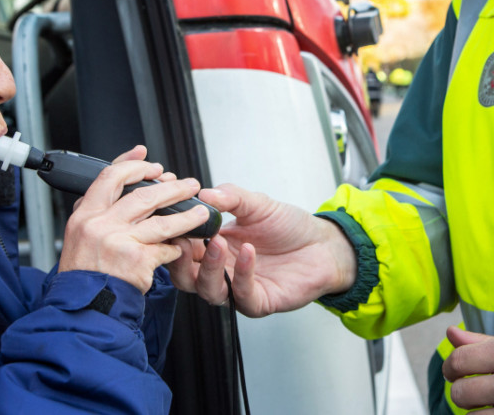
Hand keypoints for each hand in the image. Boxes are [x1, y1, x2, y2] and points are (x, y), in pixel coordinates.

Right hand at [58, 146, 212, 292]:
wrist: (81, 309)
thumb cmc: (84, 275)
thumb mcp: (79, 237)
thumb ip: (99, 213)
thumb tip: (125, 189)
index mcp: (85, 215)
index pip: (109, 177)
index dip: (131, 164)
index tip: (148, 158)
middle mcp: (99, 225)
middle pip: (143, 195)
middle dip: (171, 188)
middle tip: (189, 184)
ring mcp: (118, 241)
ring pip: (161, 221)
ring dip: (186, 215)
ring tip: (201, 211)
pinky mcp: (136, 260)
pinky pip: (165, 249)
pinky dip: (175, 249)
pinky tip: (180, 248)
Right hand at [166, 183, 356, 316]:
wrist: (322, 244)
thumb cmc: (289, 227)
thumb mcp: (257, 204)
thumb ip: (231, 197)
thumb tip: (204, 192)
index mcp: (213, 247)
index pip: (181, 248)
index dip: (173, 238)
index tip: (171, 221)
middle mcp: (221, 271)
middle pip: (184, 277)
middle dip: (180, 259)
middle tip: (184, 239)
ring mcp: (237, 289)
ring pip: (208, 290)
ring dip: (209, 267)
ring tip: (218, 242)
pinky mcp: (259, 302)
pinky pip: (242, 295)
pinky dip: (242, 274)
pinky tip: (248, 252)